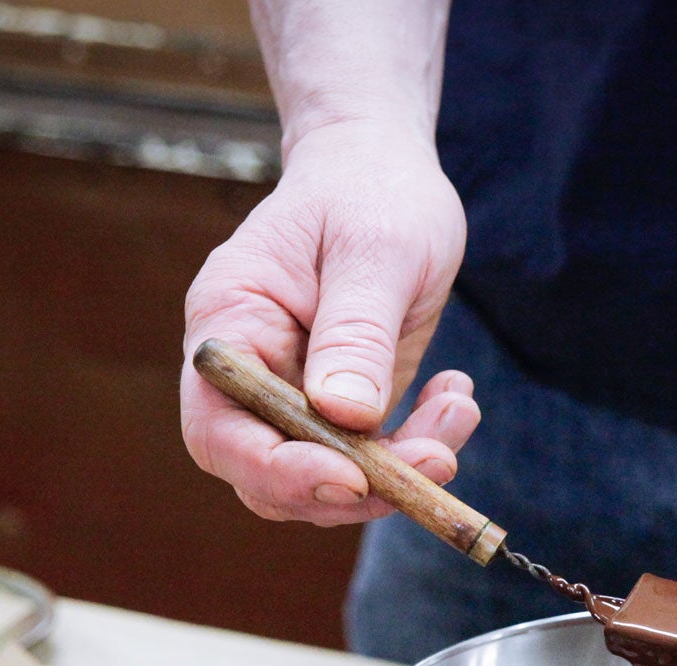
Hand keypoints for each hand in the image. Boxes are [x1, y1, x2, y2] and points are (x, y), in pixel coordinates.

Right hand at [181, 119, 478, 523]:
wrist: (382, 168)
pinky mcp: (339, 408)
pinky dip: (417, 448)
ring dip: (398, 472)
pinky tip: (454, 399)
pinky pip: (368, 459)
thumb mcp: (375, 248)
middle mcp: (247, 374)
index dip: (278, 469)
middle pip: (267, 476)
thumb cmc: (369, 189)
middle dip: (353, 486)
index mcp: (227, 327)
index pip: (220, 431)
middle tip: (434, 461)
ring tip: (456, 411)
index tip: (350, 477)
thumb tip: (344, 416)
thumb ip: (357, 331)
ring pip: (324, 480)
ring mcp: (292, 395)